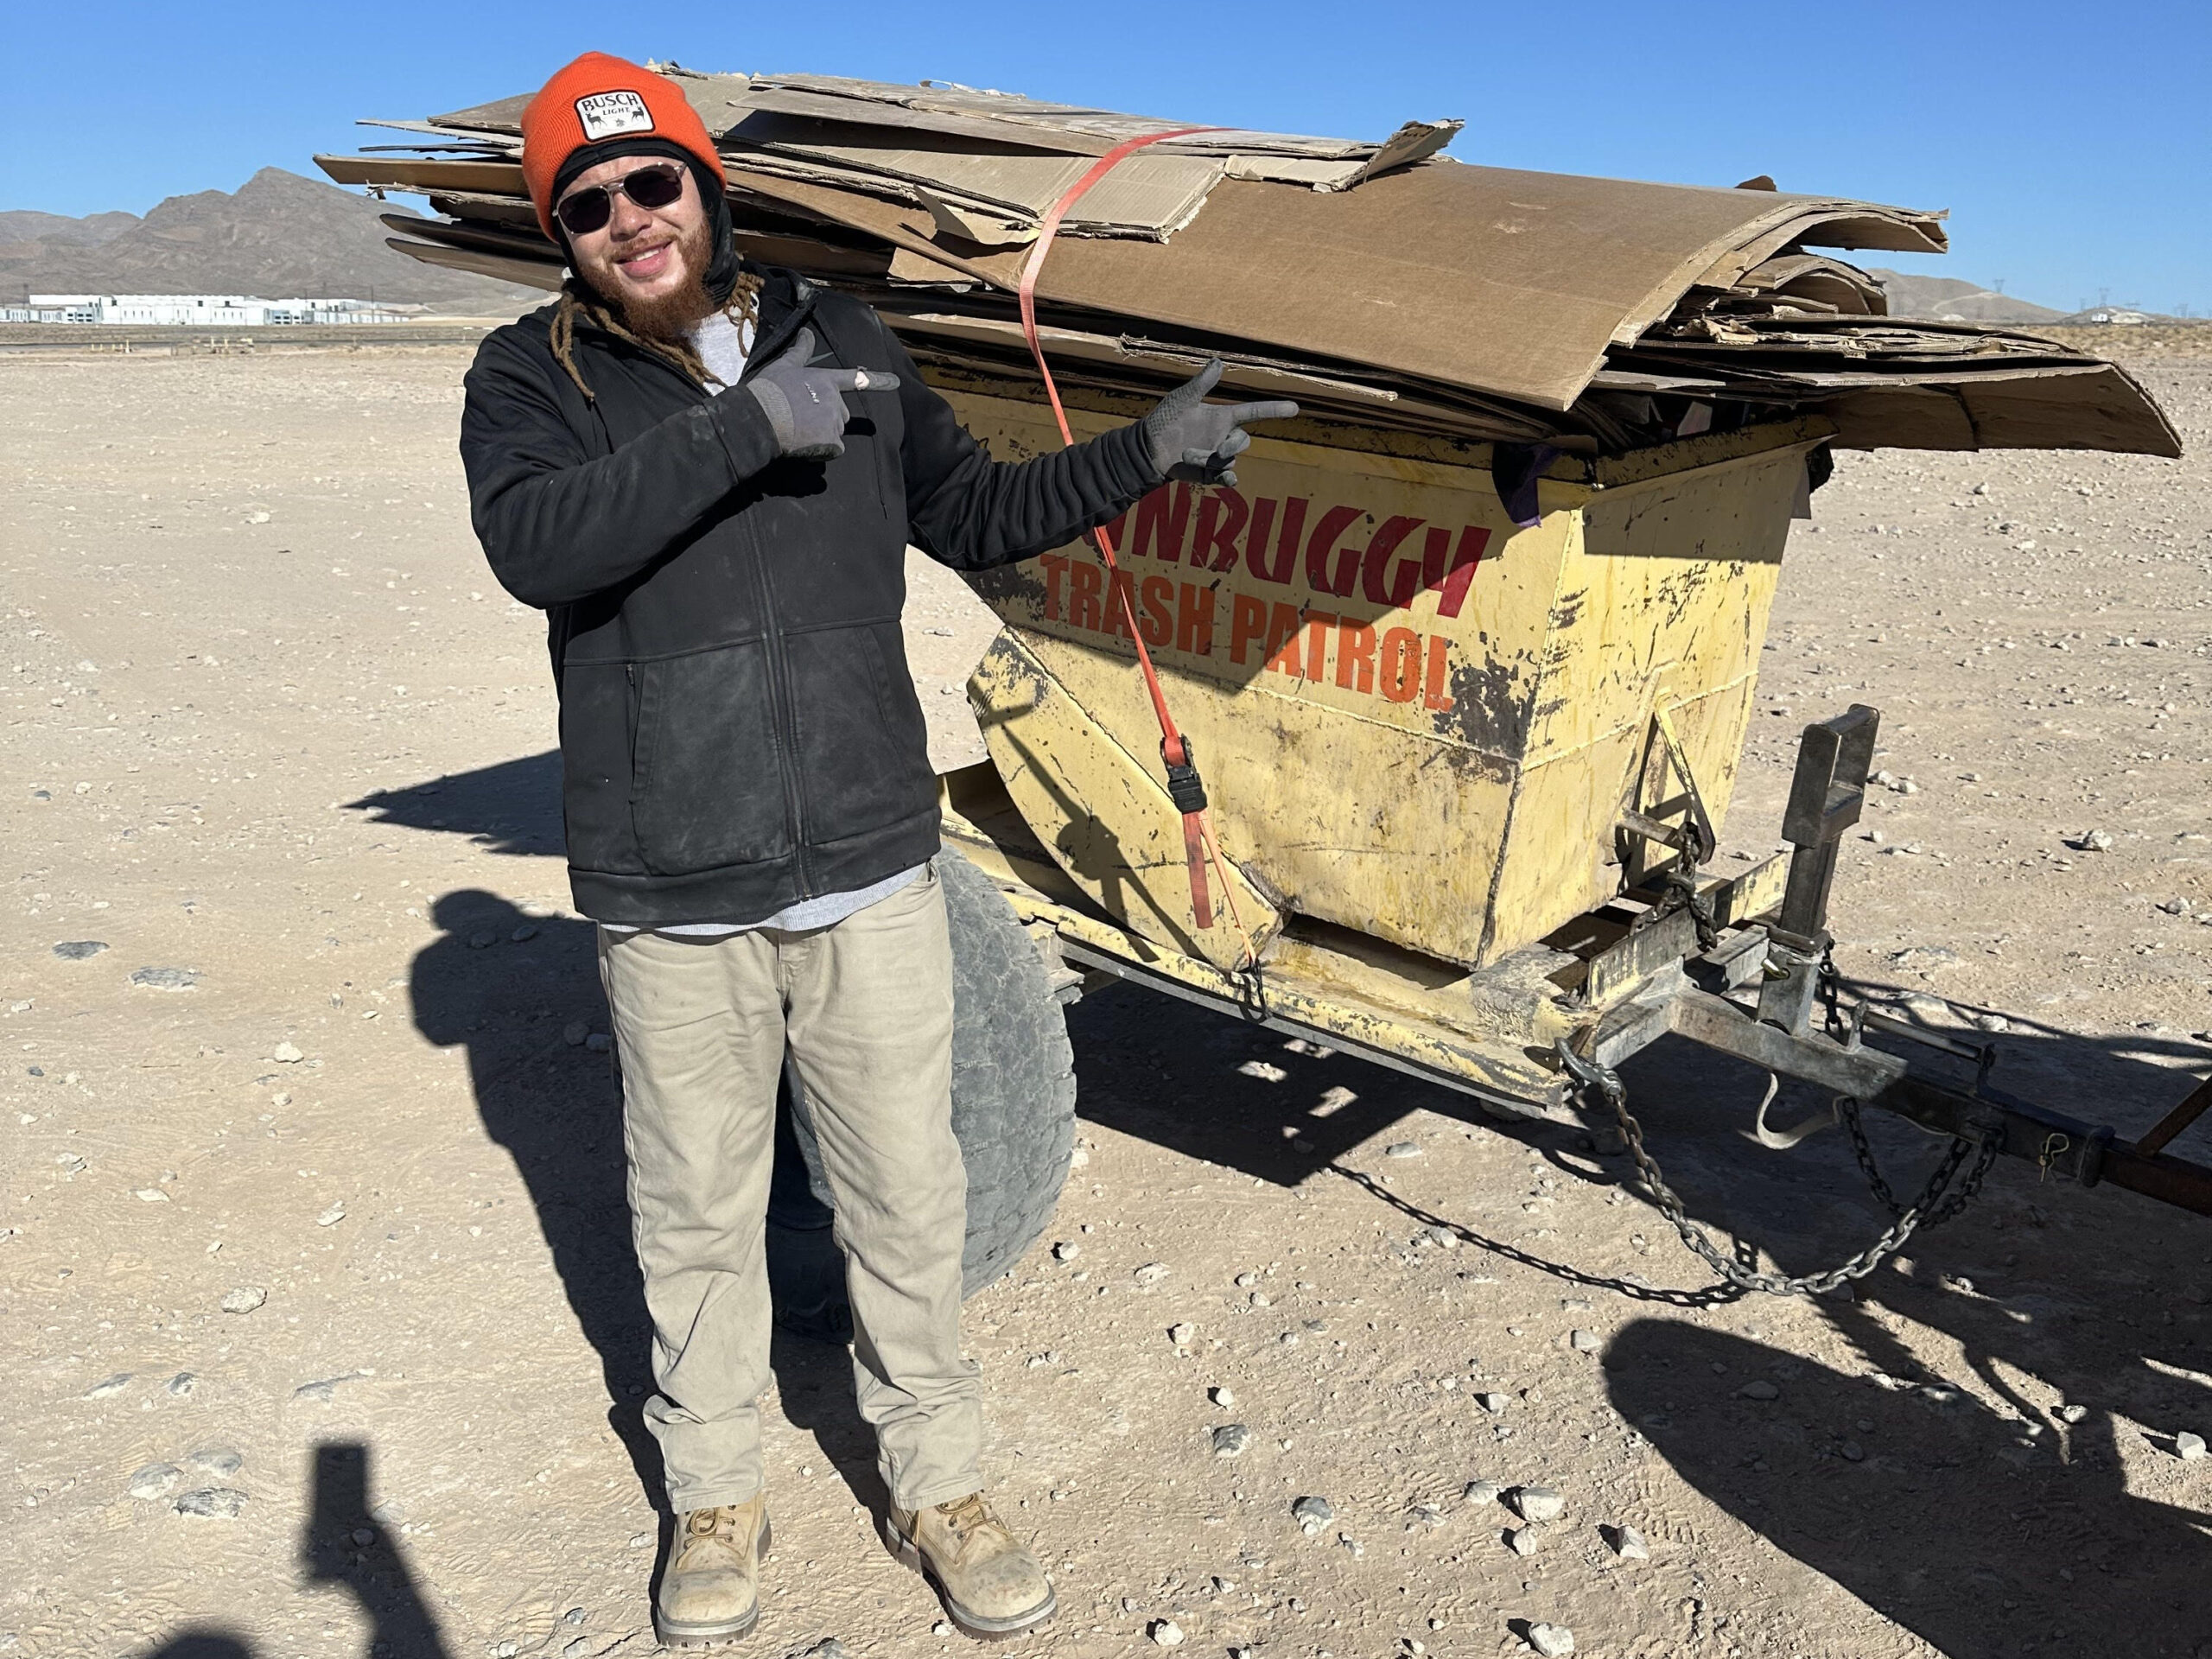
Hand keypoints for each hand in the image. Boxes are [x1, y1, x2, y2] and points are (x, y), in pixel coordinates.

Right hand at [742, 327, 899, 460]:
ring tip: (797, 430)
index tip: (895, 382)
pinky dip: (822, 451)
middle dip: (826, 419)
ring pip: (835, 433)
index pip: (856, 379)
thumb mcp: (784, 366)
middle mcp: (835, 400)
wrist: (760, 418)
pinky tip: (803, 444)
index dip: (877, 380)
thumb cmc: (770, 391)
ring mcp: (834, 421)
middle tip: (801, 419)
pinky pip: (834, 450)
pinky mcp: (831, 442)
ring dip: (821, 435)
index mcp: (826, 380)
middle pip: (841, 415)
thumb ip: (800, 351)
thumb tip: (806, 331)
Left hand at [1140, 360, 1297, 486]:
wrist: (1147, 448)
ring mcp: (1217, 457)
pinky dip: (1229, 480)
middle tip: (1214, 450)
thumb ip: (1202, 384)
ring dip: (1209, 460)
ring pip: (1229, 461)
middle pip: (1244, 442)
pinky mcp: (1209, 474)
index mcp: (1222, 417)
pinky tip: (1228, 481)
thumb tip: (1218, 361)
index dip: (1274, 410)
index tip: (1294, 407)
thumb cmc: (1164, 419)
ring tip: (1185, 455)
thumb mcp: (1182, 399)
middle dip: (1232, 445)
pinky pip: (1227, 478)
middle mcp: (1223, 437)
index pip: (1254, 412)